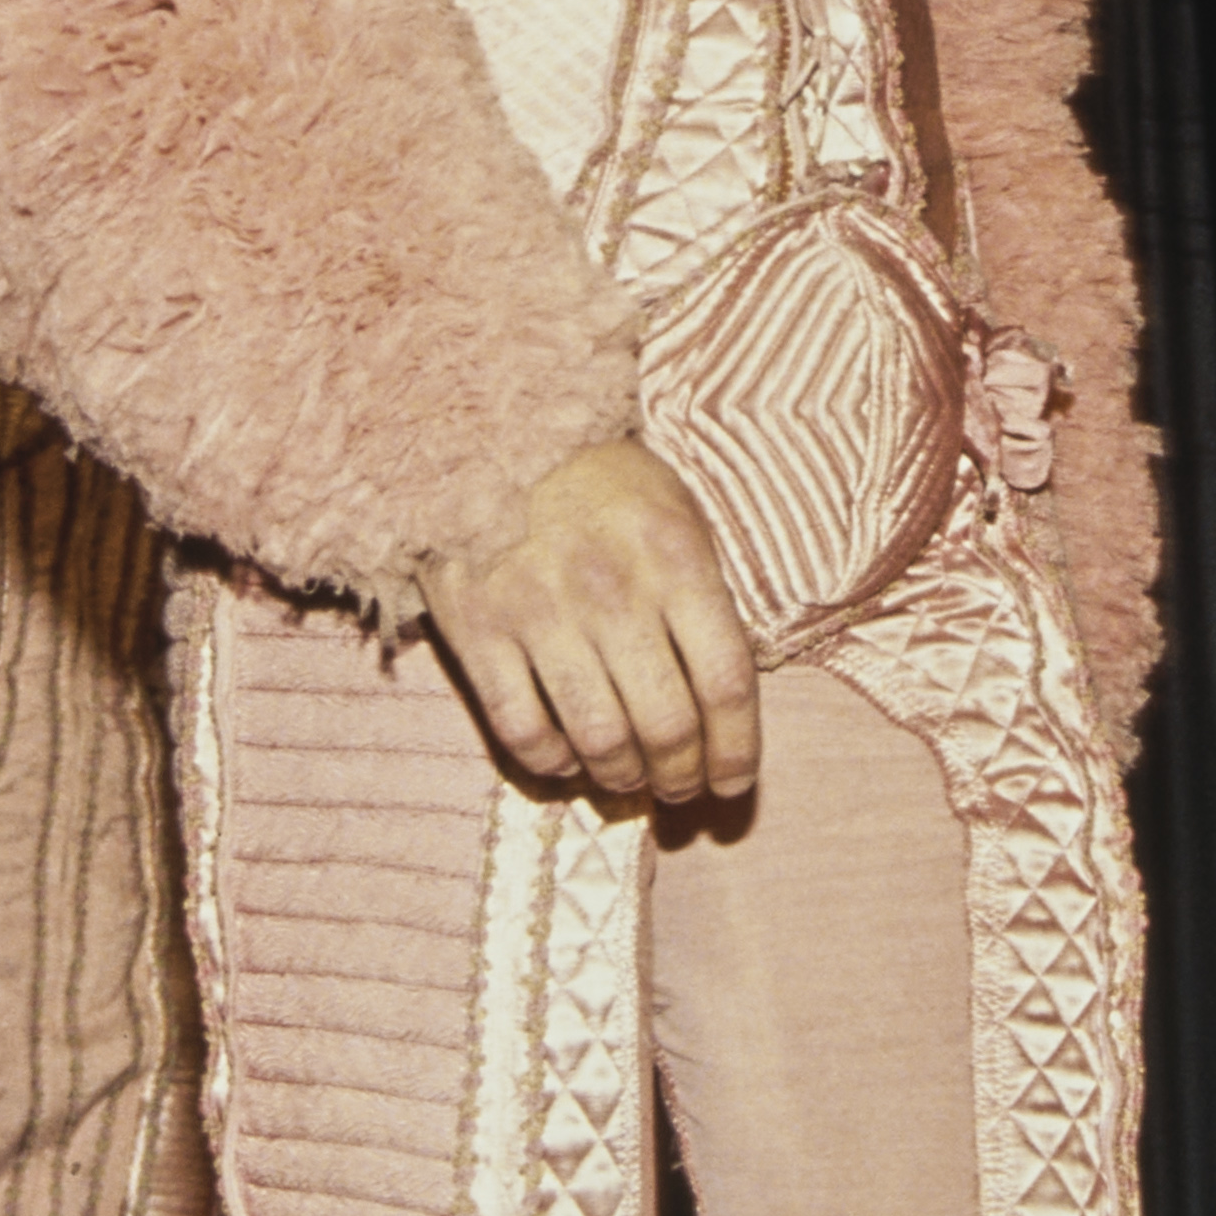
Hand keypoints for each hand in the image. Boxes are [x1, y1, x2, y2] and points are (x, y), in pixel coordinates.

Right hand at [423, 438, 758, 806]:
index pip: (726, 684)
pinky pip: (522, 728)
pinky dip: (550, 762)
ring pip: (599, 740)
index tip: (734, 783)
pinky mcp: (478, 629)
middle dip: (682, 777)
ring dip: (622, 778)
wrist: (491, 428)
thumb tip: (723, 698)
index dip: (738, 751)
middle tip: (680, 787)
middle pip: (668, 726)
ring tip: (628, 779)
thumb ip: (703, 599)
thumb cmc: (601, 479)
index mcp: (676, 559)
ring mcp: (541, 613)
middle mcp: (613, 592)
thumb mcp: (676, 514)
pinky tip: (565, 758)